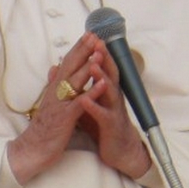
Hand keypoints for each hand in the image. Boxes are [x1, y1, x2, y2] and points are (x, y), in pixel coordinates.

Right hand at [5, 34, 97, 182]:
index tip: (90, 34)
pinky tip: (102, 85)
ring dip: (88, 66)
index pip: (68, 63)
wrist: (33, 149)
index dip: (79, 48)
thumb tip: (54, 67)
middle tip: (95, 35)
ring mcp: (60, 104)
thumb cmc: (44, 127)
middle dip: (83, 50)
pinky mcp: (65, 118)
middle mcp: (57, 92)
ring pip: (75, 81)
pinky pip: (80, 103)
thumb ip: (54, 84)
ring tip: (100, 53)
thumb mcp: (50, 102)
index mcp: (56, 88)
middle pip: (71, 66)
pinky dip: (91, 93)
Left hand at [75, 37, 151, 178]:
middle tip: (97, 42)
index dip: (99, 52)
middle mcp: (113, 97)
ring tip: (92, 65)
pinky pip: (102, 115)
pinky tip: (85, 100)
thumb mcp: (92, 103)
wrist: (120, 151)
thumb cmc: (105, 126)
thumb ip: (82, 88)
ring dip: (101, 77)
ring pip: (109, 91)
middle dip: (104, 57)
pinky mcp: (110, 126)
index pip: (104, 67)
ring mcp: (113, 110)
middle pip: (110, 73)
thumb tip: (68, 73)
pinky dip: (94, 107)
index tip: (91, 36)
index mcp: (107, 91)